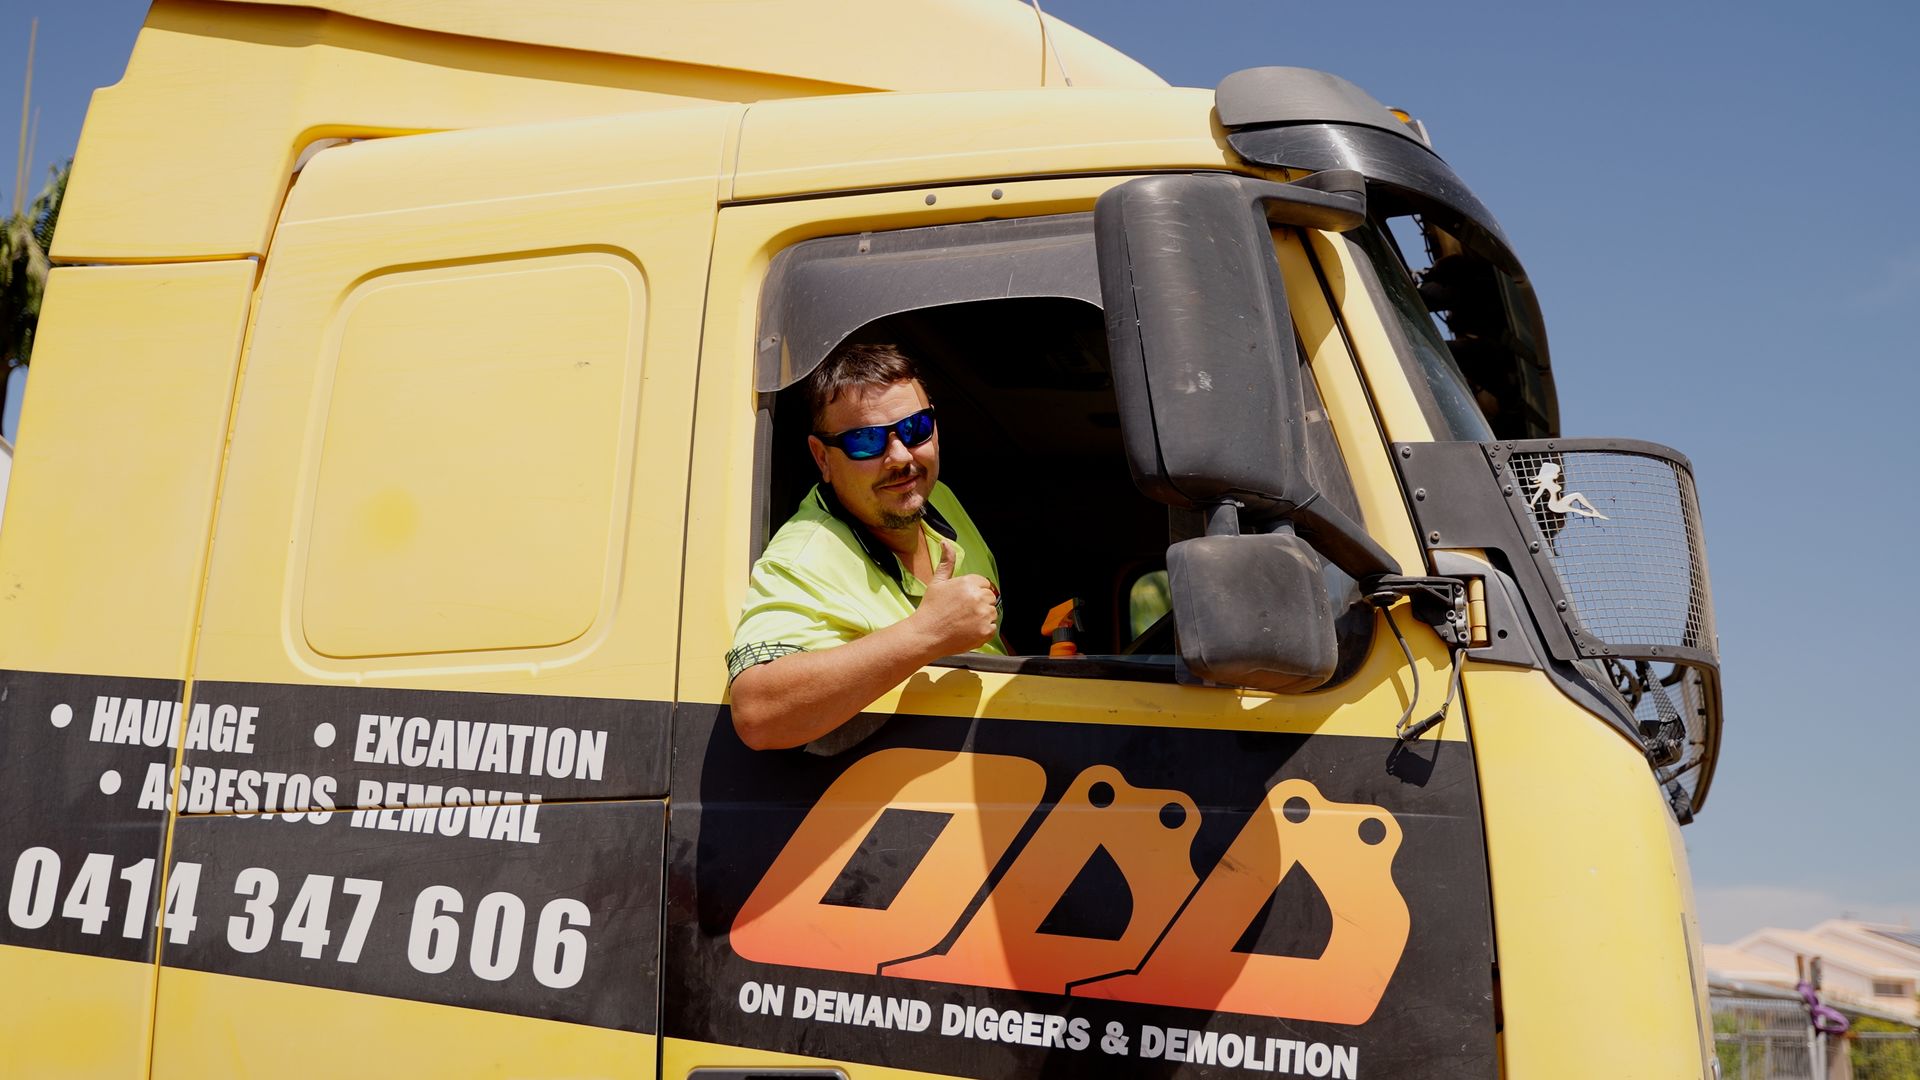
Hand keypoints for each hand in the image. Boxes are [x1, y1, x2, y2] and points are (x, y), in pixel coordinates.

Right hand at [912, 541, 998, 655]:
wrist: (925, 635)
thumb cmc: (930, 609)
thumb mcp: (937, 582)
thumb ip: (947, 562)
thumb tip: (946, 542)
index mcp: (969, 582)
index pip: (984, 584)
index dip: (974, 592)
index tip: (962, 601)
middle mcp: (978, 597)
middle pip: (990, 597)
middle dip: (979, 604)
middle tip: (962, 612)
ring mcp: (983, 615)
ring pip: (992, 613)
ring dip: (982, 617)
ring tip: (964, 622)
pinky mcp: (985, 631)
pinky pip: (992, 628)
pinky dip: (983, 631)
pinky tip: (967, 631)